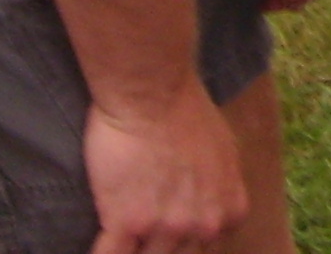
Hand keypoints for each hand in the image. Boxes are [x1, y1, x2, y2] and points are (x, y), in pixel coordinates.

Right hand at [85, 89, 247, 253]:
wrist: (152, 92)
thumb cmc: (186, 110)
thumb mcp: (225, 151)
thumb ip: (221, 190)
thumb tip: (211, 207)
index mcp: (228, 211)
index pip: (206, 249)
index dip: (183, 243)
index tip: (166, 235)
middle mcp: (202, 226)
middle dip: (159, 247)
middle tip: (145, 232)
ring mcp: (165, 228)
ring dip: (133, 248)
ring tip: (123, 235)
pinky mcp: (127, 223)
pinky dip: (104, 253)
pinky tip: (103, 243)